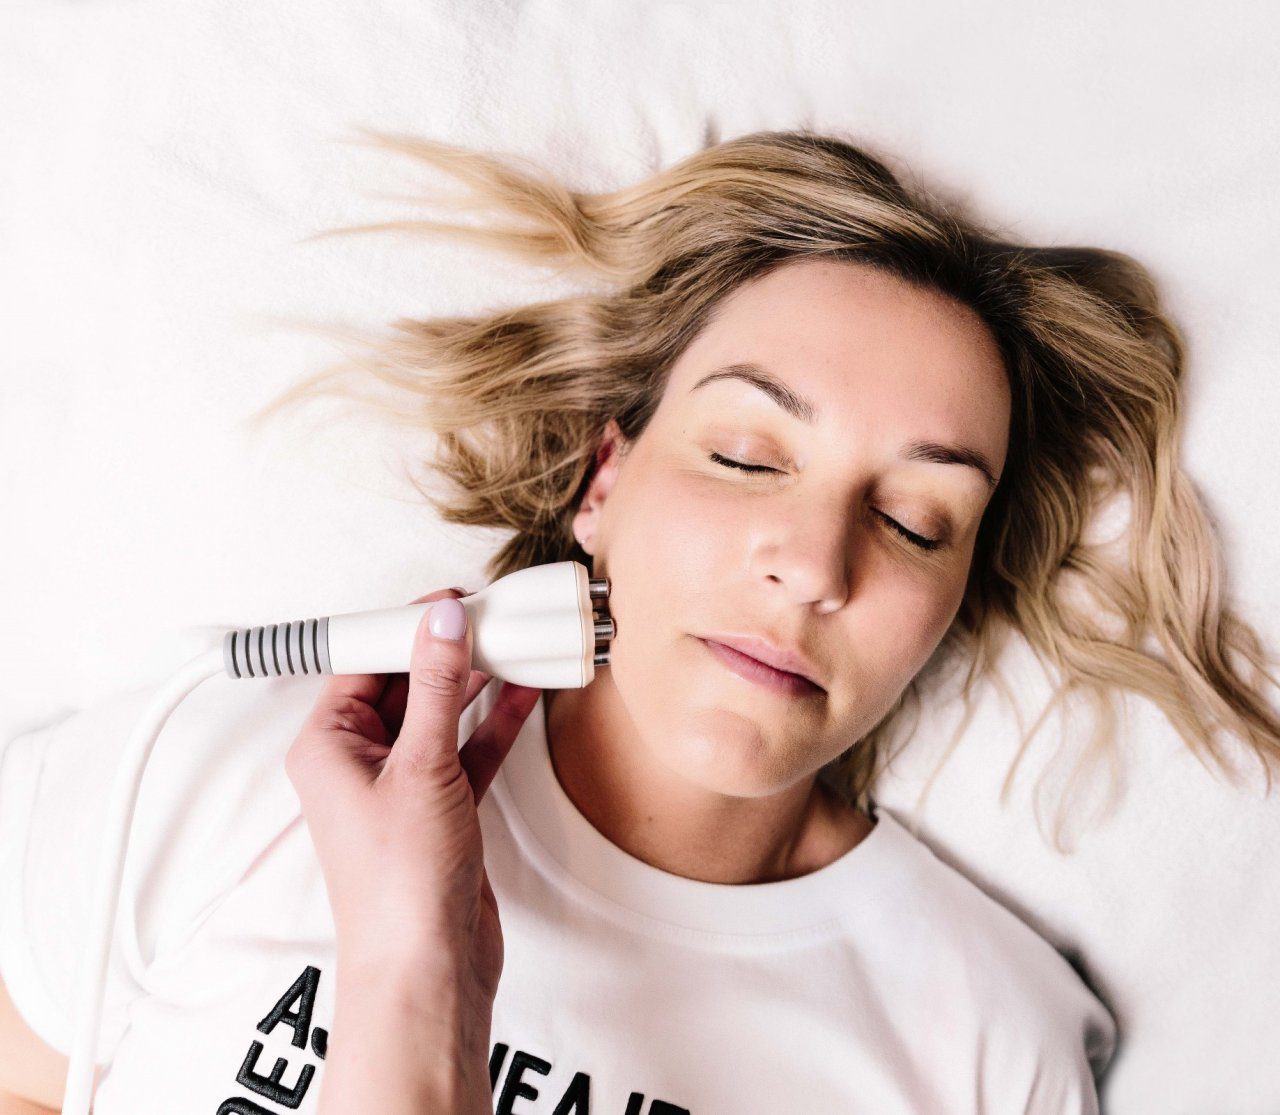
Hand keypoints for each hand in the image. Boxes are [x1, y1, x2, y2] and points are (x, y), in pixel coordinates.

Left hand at [284, 585, 541, 996]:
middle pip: (406, 684)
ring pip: (443, 715)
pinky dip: (496, 722)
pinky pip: (469, 749)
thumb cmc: (399, 883)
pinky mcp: (443, 809)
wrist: (427, 968)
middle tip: (492, 615)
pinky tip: (526, 691)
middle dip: (449, 650)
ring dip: (479, 682)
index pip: (364, 664)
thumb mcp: (421, 767)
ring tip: (517, 641)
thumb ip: (438, 689)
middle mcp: (359, 762)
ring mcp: (403, 786)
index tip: (450, 601)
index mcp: (327, 747)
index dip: (406, 627)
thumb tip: (443, 624)